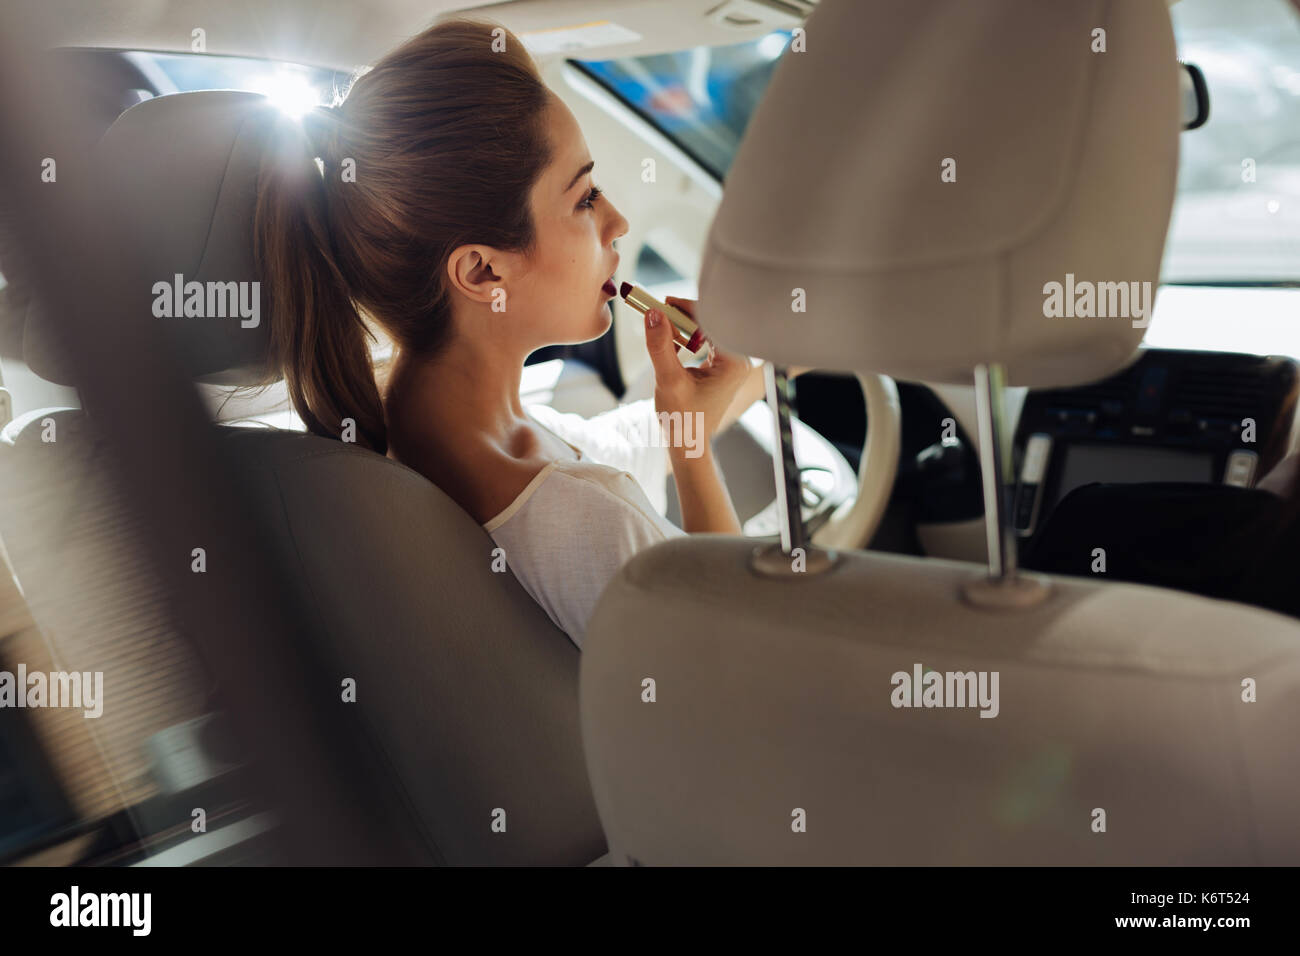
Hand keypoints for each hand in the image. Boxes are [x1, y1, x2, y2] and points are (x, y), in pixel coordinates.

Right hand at [643, 296, 751, 444]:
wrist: (687, 444)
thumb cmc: (682, 420)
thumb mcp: (668, 381)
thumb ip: (660, 346)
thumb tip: (652, 314)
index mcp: (734, 363)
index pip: (712, 321)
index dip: (686, 307)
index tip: (662, 302)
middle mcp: (738, 361)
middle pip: (709, 322)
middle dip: (681, 316)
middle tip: (656, 314)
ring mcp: (730, 364)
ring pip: (705, 330)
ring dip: (681, 327)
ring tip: (661, 332)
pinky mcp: (721, 367)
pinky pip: (704, 341)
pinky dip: (684, 338)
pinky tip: (670, 344)